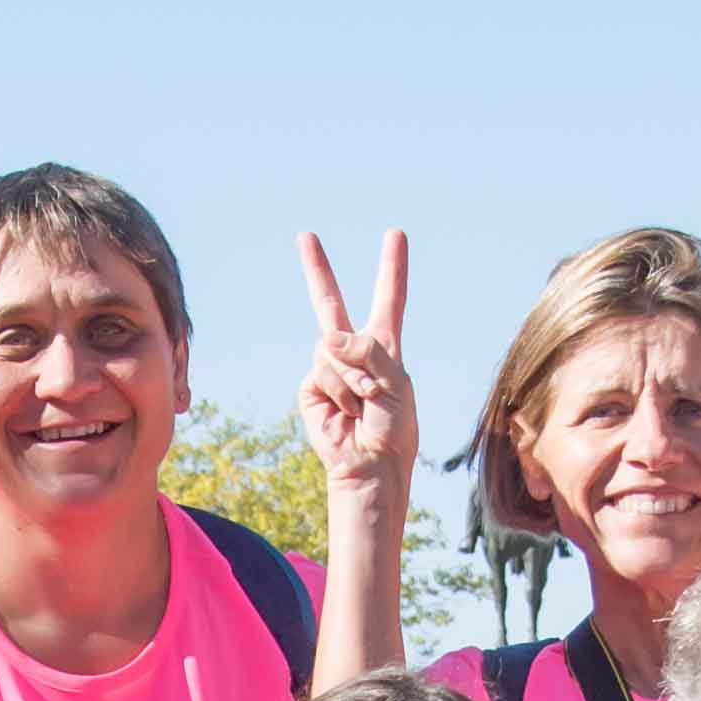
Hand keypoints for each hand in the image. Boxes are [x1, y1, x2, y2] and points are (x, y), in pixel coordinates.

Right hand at [294, 230, 415, 520]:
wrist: (371, 465)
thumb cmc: (393, 428)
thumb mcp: (395, 383)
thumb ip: (367, 351)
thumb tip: (327, 336)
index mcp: (384, 347)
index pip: (389, 299)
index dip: (392, 268)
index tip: (396, 234)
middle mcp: (354, 352)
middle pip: (330, 303)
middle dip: (316, 268)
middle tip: (305, 235)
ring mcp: (329, 368)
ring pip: (332, 348)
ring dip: (353, 378)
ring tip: (364, 404)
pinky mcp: (311, 386)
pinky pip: (321, 371)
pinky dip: (339, 390)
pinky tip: (346, 412)